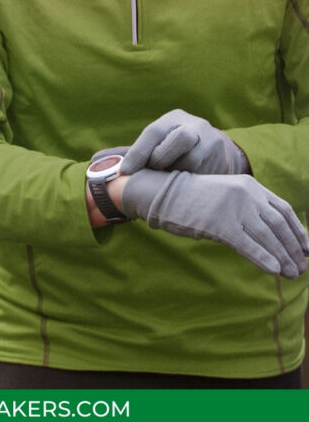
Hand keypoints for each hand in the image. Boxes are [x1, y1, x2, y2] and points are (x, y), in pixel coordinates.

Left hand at [120, 109, 249, 174]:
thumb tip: (96, 160)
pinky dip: (190, 181)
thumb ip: (132, 151)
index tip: (124, 171)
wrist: (218, 149)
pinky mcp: (223, 158)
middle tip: (153, 172)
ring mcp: (211, 141)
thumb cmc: (176, 147)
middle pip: (180, 138)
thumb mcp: (158, 141)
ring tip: (168, 180)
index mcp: (173, 118)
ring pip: (192, 159)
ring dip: (176, 173)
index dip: (138, 152)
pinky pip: (204, 173)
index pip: (154, 131)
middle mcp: (194, 125)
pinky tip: (184, 185)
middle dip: (162, 158)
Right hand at [122, 170, 308, 278]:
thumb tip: (273, 235)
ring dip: (284, 258)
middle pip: (279, 225)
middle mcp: (246, 193)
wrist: (164, 192)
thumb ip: (248, 207)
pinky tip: (274, 270)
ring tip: (293, 274)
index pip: (283, 209)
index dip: (298, 231)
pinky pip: (249, 245)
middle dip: (294, 248)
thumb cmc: (195, 198)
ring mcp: (233, 208)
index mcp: (250, 184)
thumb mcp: (227, 195)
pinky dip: (264, 259)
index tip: (307, 249)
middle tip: (302, 268)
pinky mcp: (220, 223)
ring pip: (268, 237)